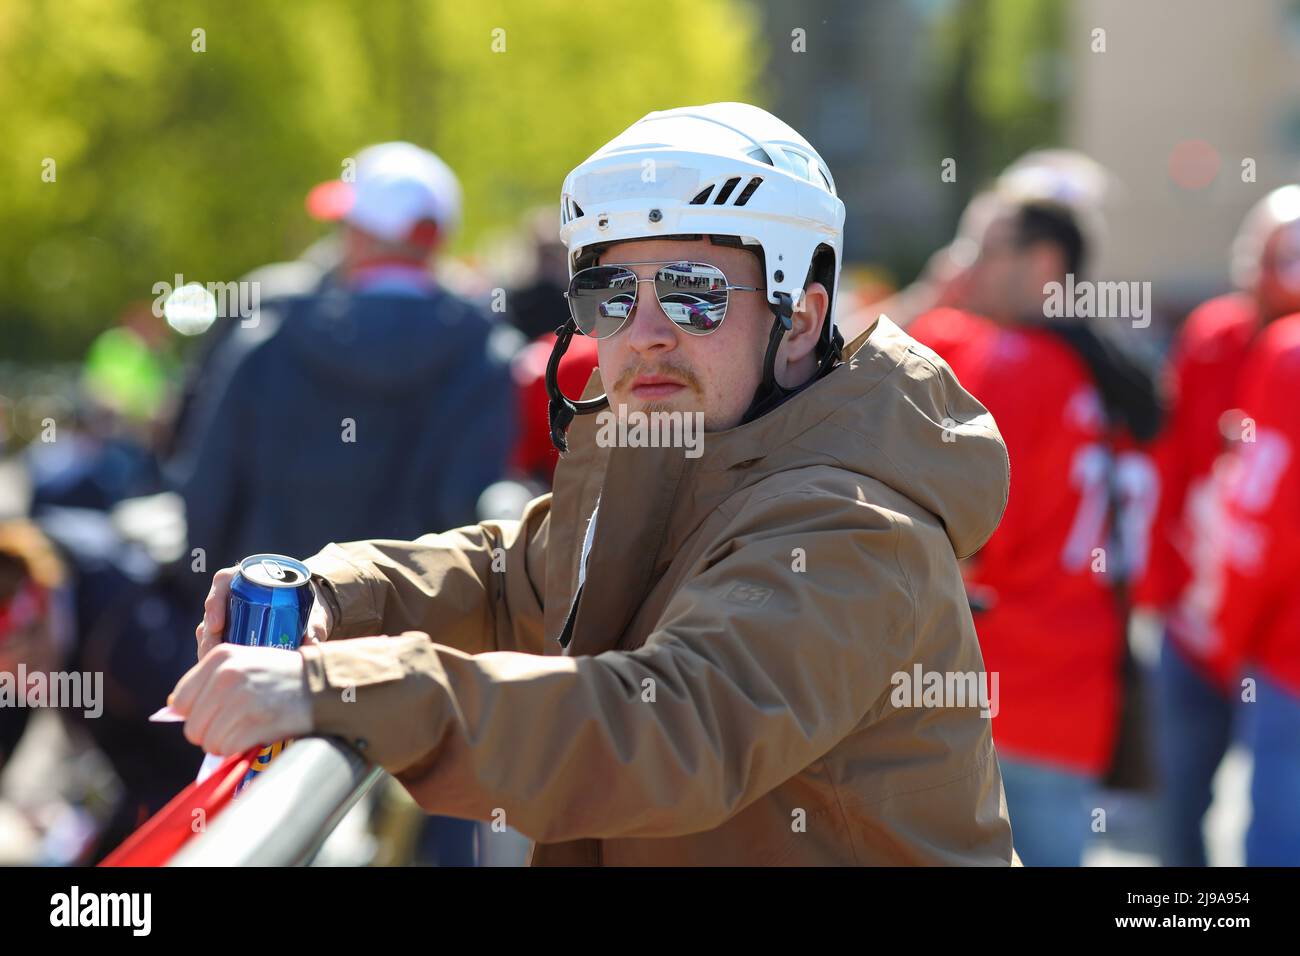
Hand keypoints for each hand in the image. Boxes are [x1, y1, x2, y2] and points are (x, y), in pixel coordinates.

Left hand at [168, 643, 313, 755]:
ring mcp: (239, 699)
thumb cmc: (280, 676)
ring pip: (208, 741)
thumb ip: (208, 681)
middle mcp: (226, 675)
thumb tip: (172, 709)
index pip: (180, 701)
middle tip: (235, 723)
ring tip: (248, 726)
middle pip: (192, 726)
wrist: (321, 685)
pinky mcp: (253, 722)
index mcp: (220, 657)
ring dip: (227, 742)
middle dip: (211, 731)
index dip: (195, 713)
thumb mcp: (244, 663)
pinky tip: (257, 733)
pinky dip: (240, 749)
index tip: (216, 712)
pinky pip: (227, 750)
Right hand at [195, 566, 334, 658]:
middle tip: (213, 653)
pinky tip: (215, 669)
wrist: (310, 612)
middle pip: (212, 610)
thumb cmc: (309, 605)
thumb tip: (311, 645)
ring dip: (208, 646)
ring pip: (208, 628)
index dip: (215, 602)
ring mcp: (230, 612)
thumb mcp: (314, 612)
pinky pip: (215, 641)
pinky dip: (213, 654)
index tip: (217, 625)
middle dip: (208, 634)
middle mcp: (235, 592)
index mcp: (251, 577)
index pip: (223, 582)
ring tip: (212, 665)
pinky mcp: (229, 630)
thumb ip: (315, 626)